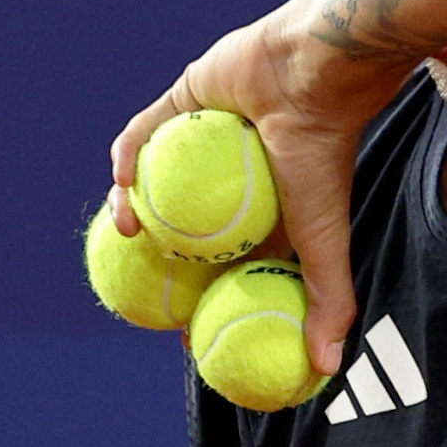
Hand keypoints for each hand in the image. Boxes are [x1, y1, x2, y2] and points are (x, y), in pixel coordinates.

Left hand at [110, 0, 414, 381]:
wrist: (316, 77)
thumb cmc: (321, 158)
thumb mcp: (322, 240)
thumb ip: (326, 300)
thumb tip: (326, 368)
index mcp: (264, 204)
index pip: (223, 257)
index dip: (201, 290)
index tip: (183, 327)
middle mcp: (231, 169)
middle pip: (182, 219)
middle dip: (158, 254)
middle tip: (138, 285)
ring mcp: (205, 132)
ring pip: (158, 177)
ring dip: (136, 208)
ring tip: (125, 235)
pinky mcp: (185, 98)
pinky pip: (146, 131)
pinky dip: (129, 158)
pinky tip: (119, 188)